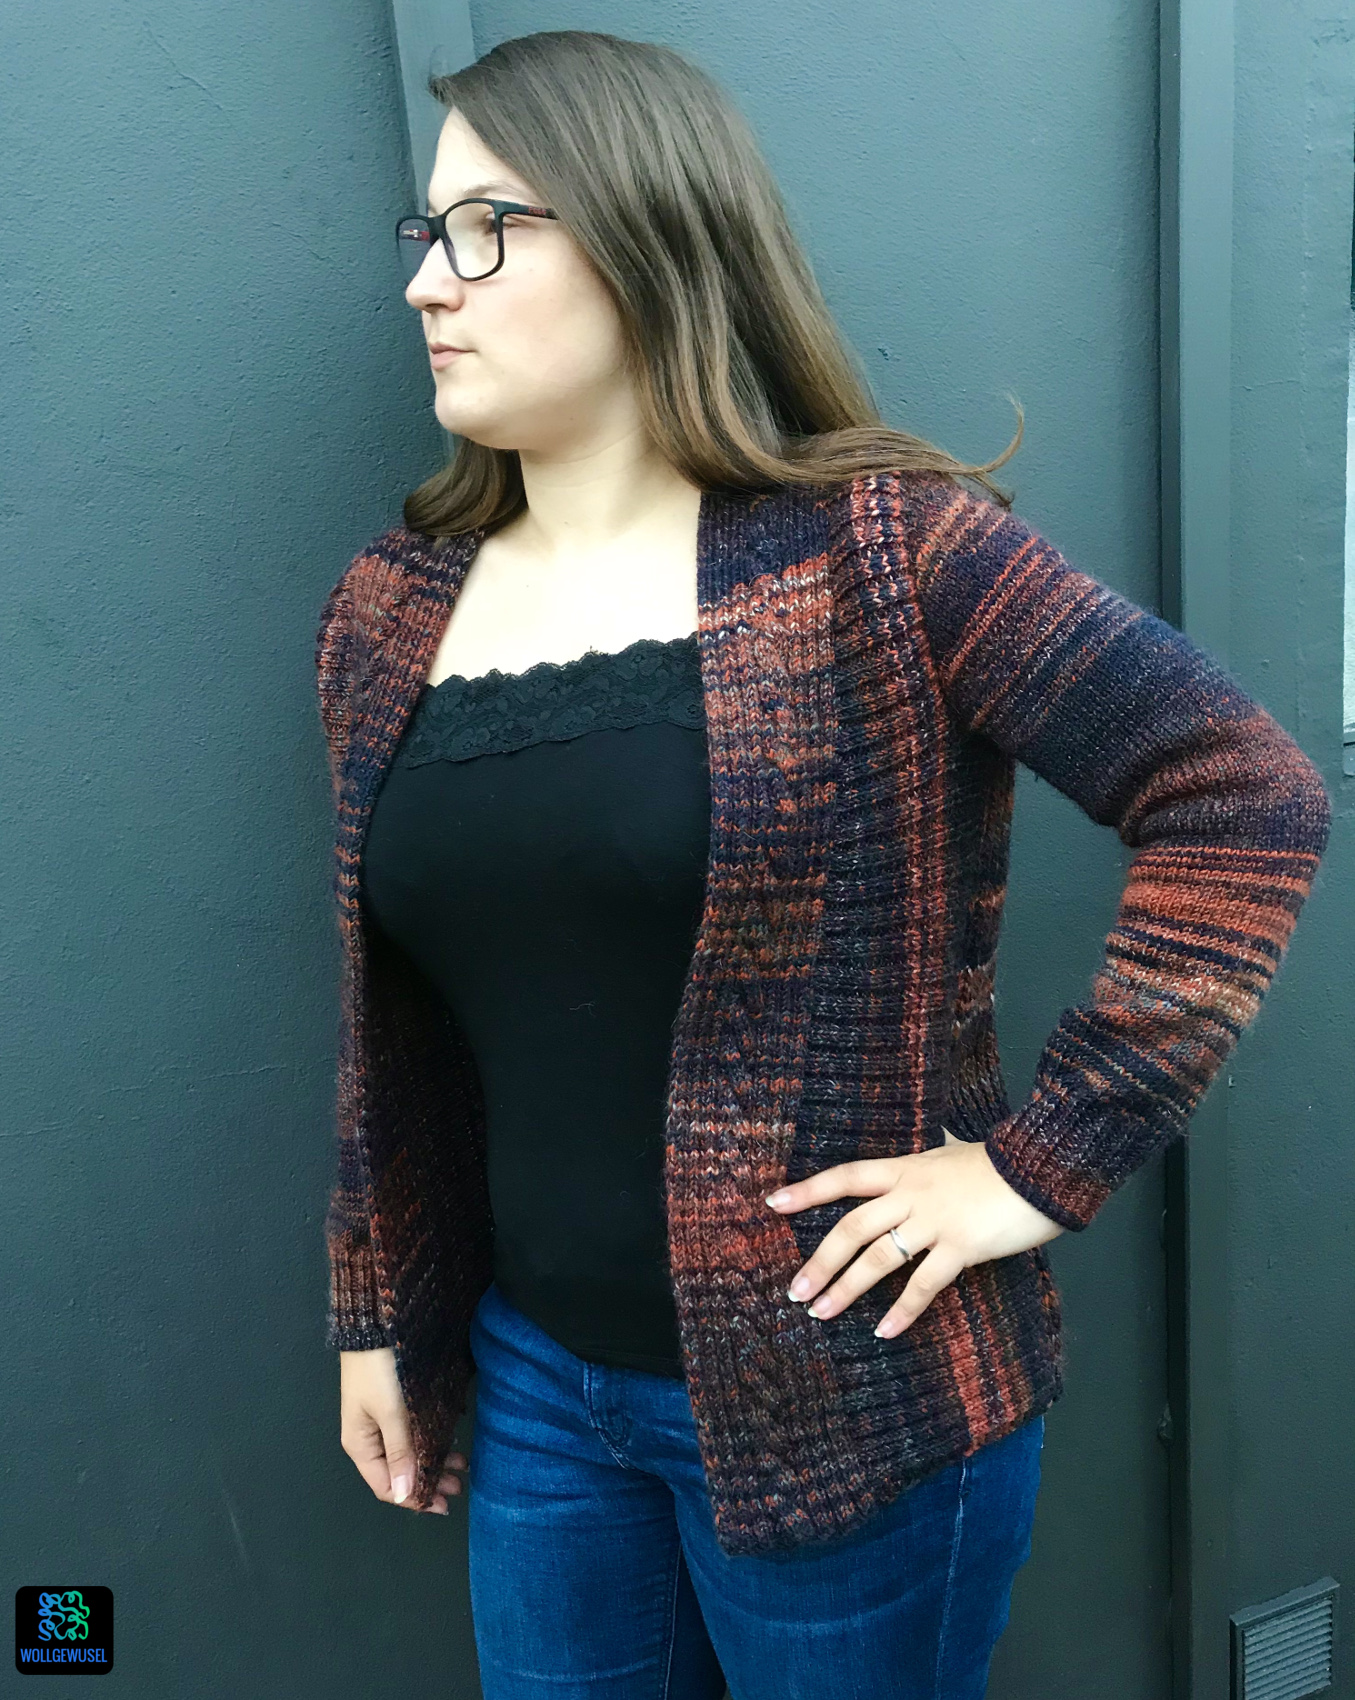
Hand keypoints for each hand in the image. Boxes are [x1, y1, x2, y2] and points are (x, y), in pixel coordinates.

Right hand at [339, 1347, 468, 1511]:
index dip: (414, 1499)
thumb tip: (403, 1496)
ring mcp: (380, 1420)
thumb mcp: (392, 1413)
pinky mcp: (393, 1403)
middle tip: (460, 1485)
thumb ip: (401, 1453)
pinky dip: (430, 1442)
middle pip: (398, 1472)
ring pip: (408, 1453)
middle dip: (429, 1481)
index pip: (386, 1486)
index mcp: (361, 1445)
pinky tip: (449, 1441)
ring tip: (461, 1465)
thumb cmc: (381, 1370)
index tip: (445, 1504)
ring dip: (433, 1462)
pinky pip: (412, 1434)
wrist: (376, 1321)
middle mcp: (369, 1437)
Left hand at [765, 1130, 1064, 1337]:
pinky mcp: (962, 1247)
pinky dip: (902, 1310)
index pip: (846, 1177)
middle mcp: (911, 1193)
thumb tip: (931, 1143)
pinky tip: (885, 1331)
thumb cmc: (1001, 1162)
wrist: (1043, 1167)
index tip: (774, 1203)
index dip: (809, 1190)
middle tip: (793, 1290)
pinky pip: (924, 1283)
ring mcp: (935, 1221)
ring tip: (820, 1313)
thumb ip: (932, 1157)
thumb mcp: (954, 1152)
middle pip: (852, 1226)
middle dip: (820, 1260)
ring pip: (878, 1258)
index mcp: (905, 1167)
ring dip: (846, 1288)